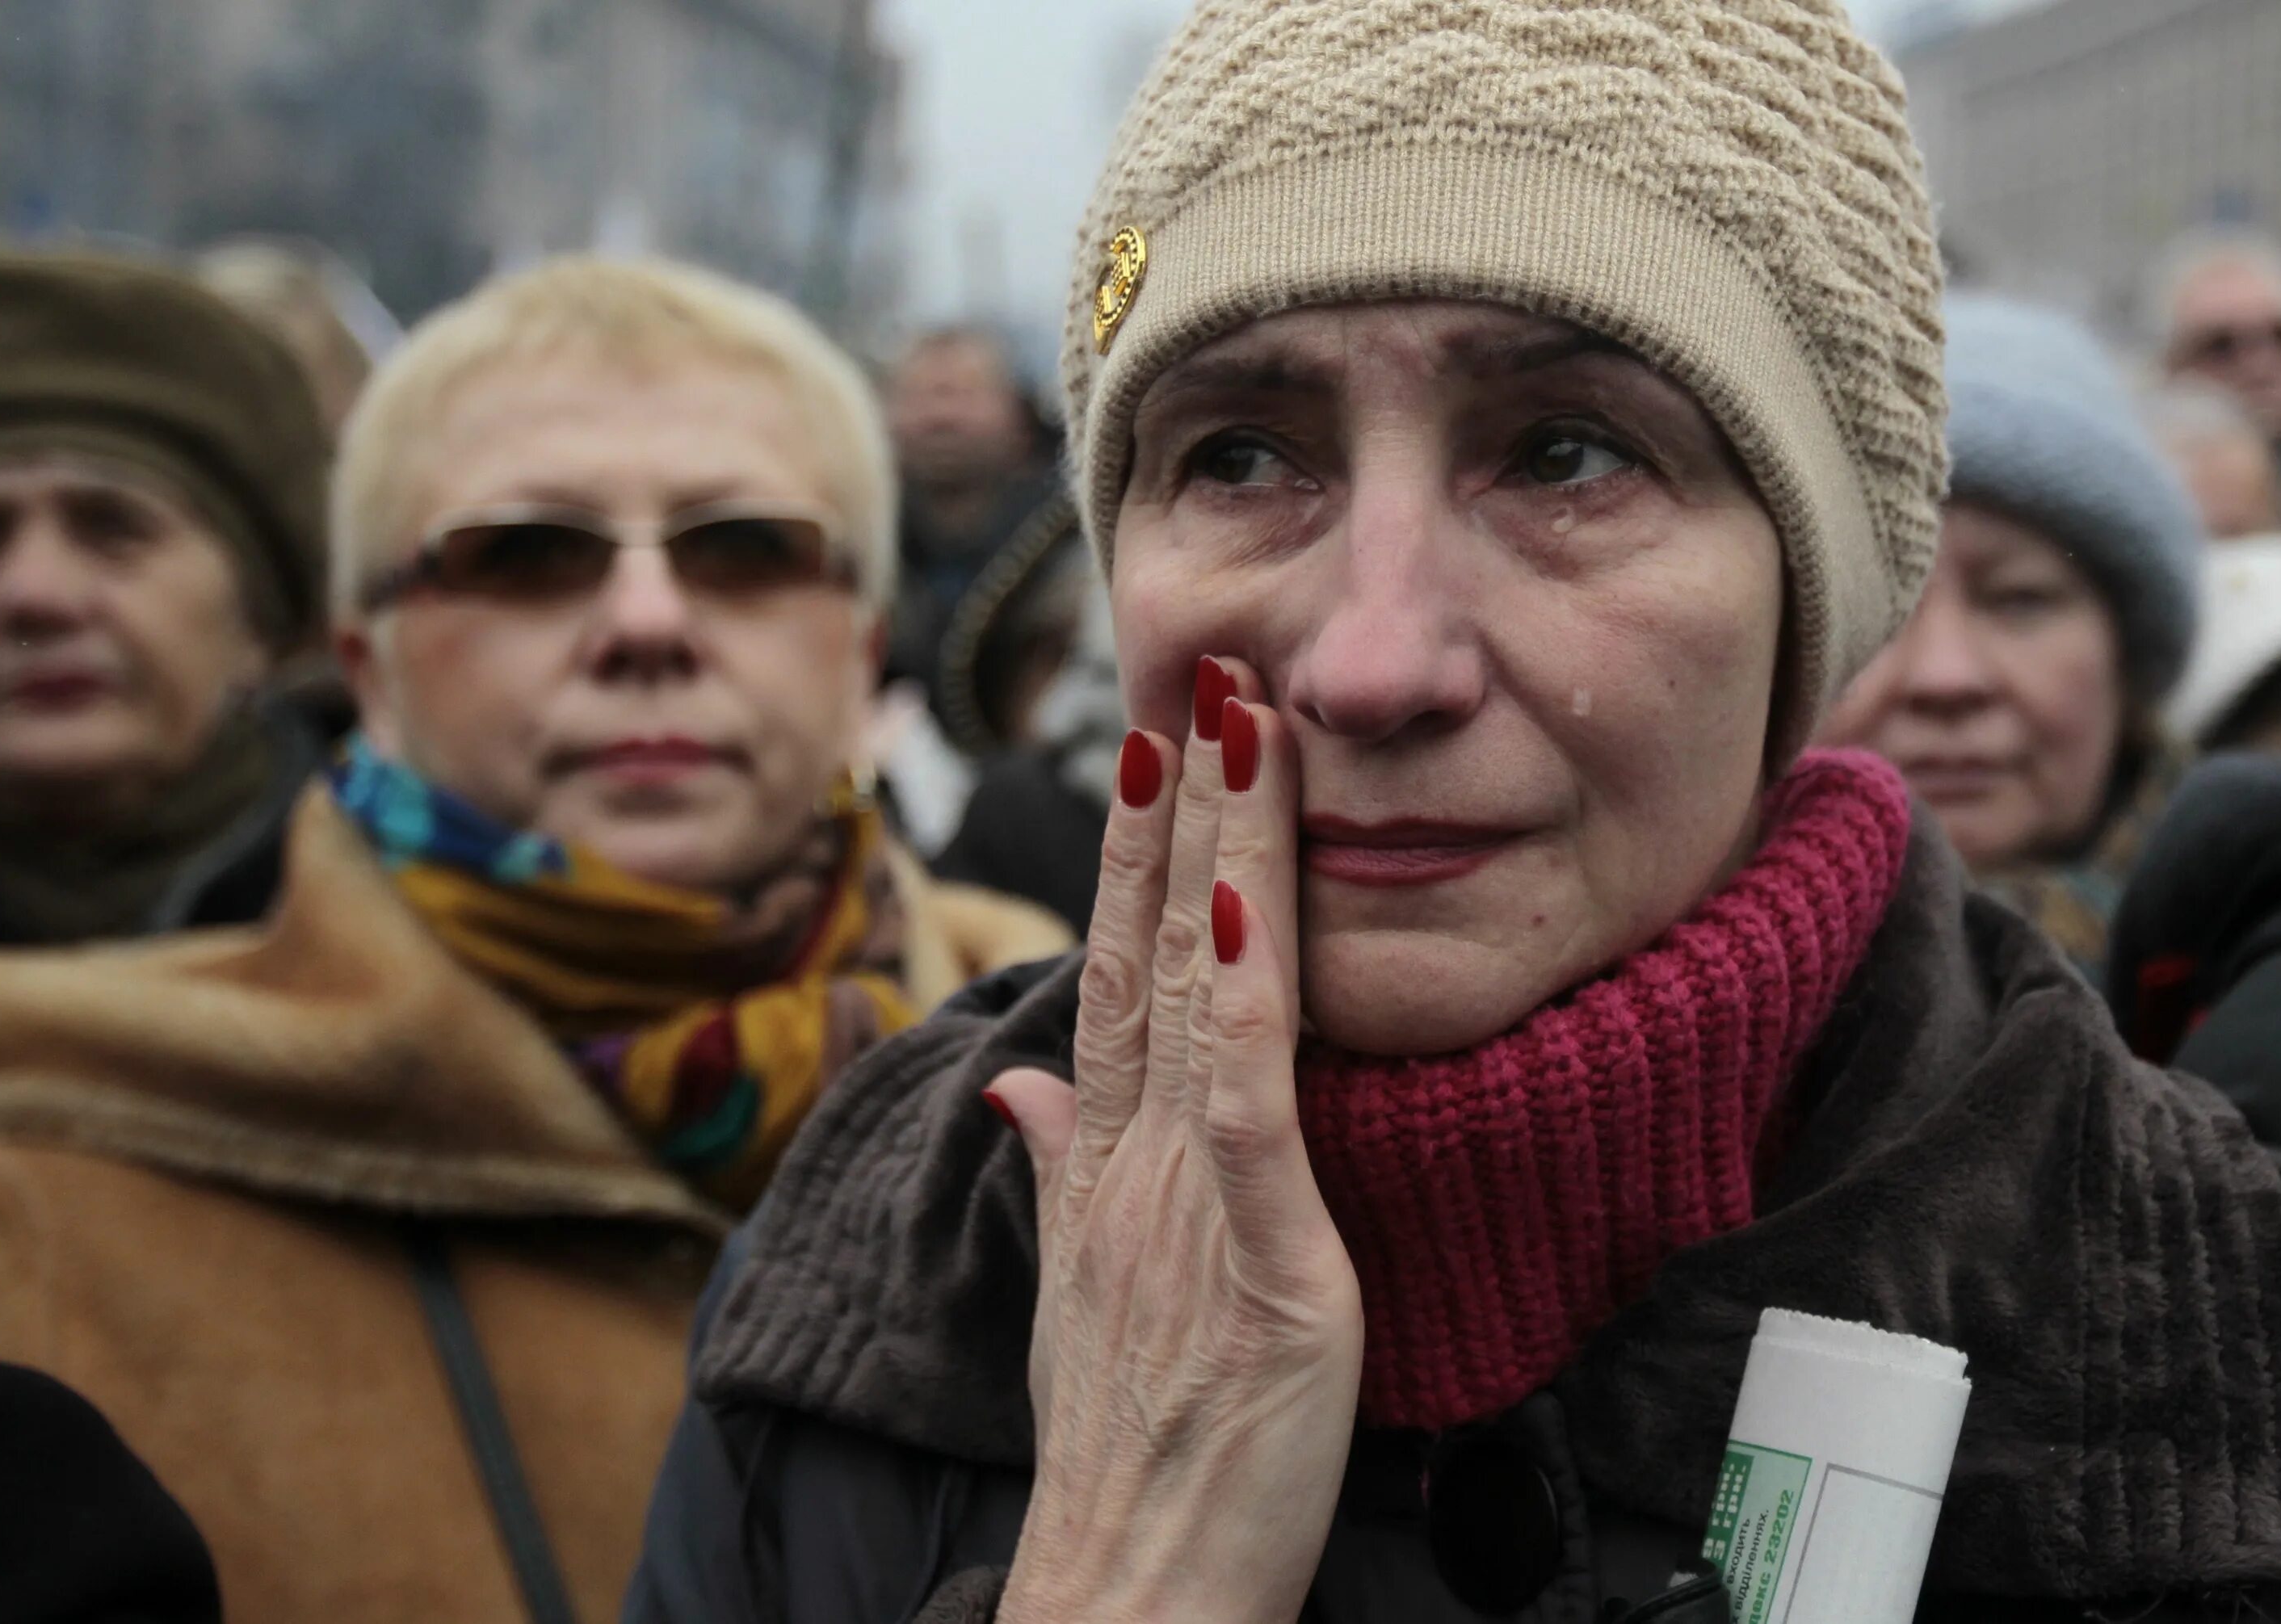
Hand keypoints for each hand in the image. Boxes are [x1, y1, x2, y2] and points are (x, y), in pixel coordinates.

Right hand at [989, 658, 1362, 1623]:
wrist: (1129, 1590)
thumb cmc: (1125, 1444)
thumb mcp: (1082, 1286)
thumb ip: (1059, 1164)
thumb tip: (1020, 1075)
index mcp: (1105, 1160)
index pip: (1111, 968)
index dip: (1129, 847)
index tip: (1151, 737)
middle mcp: (1133, 1159)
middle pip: (1148, 948)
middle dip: (1175, 804)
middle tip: (1200, 668)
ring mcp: (1187, 1204)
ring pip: (1198, 996)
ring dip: (1214, 855)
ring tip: (1230, 731)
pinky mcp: (1260, 1265)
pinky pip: (1249, 1118)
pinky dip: (1247, 1013)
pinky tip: (1251, 914)